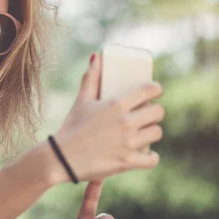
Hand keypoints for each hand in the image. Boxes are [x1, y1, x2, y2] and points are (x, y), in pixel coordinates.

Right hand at [50, 52, 164, 183]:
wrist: (61, 158)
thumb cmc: (71, 127)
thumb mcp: (81, 100)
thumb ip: (91, 77)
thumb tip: (96, 56)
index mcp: (115, 104)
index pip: (149, 90)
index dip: (156, 89)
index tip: (155, 92)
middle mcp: (124, 122)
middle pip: (158, 112)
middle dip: (154, 112)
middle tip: (146, 115)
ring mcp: (127, 143)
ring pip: (157, 133)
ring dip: (151, 132)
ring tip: (143, 133)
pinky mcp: (127, 162)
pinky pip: (153, 159)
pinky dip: (151, 157)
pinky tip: (145, 154)